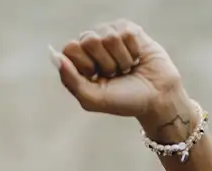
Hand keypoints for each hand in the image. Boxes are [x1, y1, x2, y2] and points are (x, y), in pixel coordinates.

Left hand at [50, 21, 181, 118]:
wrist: (155, 97)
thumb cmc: (123, 101)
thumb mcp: (93, 99)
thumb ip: (71, 80)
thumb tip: (56, 56)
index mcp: (79, 63)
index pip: (70, 48)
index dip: (84, 63)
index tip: (96, 77)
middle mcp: (92, 46)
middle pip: (88, 39)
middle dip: (105, 62)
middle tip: (114, 74)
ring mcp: (110, 35)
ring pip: (109, 36)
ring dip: (121, 59)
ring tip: (126, 69)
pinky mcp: (129, 29)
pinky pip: (126, 32)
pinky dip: (133, 51)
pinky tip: (136, 59)